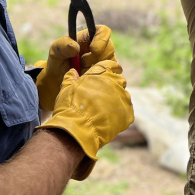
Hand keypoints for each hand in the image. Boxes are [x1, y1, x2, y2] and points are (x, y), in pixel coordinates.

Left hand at [35, 25, 116, 111]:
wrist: (57, 84)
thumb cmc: (57, 64)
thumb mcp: (55, 51)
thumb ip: (63, 45)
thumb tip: (76, 47)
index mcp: (89, 38)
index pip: (103, 31)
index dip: (101, 39)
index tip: (92, 49)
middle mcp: (99, 48)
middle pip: (109, 48)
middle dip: (97, 57)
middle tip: (83, 63)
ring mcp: (103, 62)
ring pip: (111, 62)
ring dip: (97, 68)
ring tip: (82, 72)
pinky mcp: (105, 74)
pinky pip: (110, 74)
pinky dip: (100, 77)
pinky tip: (88, 79)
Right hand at [36, 60, 134, 179]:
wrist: (78, 129)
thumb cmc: (70, 107)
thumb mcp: (66, 89)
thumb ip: (71, 78)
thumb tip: (73, 71)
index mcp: (102, 72)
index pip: (111, 65)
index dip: (109, 70)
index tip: (106, 76)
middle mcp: (116, 82)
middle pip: (118, 80)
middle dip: (112, 86)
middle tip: (101, 98)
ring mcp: (124, 98)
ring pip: (123, 96)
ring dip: (116, 101)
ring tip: (103, 112)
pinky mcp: (128, 113)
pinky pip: (126, 112)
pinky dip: (119, 115)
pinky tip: (108, 121)